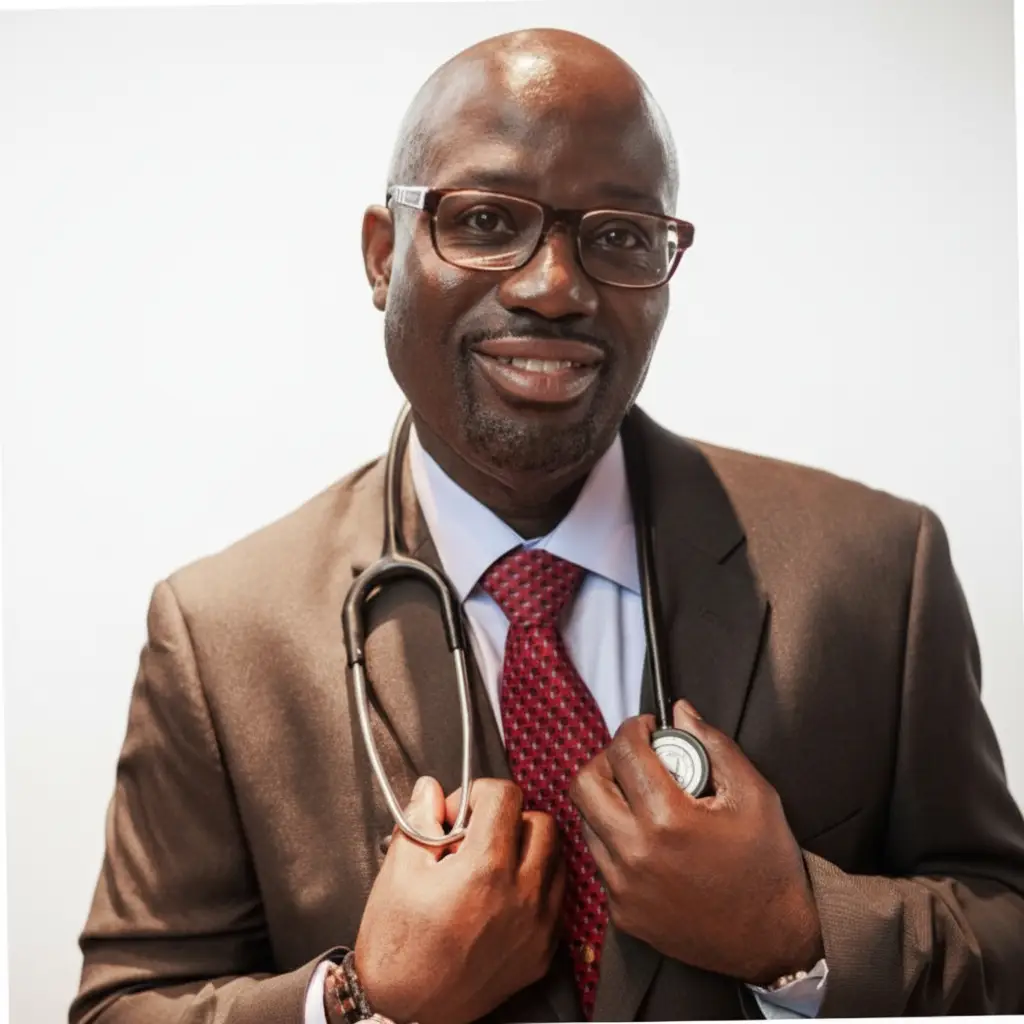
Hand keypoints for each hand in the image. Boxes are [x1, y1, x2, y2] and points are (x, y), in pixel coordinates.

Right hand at [353, 777, 565, 1023]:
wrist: (407, 1013)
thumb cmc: (398, 947)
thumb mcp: (398, 872)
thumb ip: (419, 821)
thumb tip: (431, 790)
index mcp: (485, 868)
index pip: (505, 795)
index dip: (476, 794)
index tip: (458, 814)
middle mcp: (521, 894)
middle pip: (540, 821)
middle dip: (508, 818)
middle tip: (477, 836)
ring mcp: (538, 925)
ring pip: (556, 857)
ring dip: (528, 849)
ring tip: (492, 865)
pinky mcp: (543, 951)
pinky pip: (555, 898)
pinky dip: (536, 886)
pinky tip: (503, 896)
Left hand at [568, 700, 822, 985]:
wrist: (775, 941)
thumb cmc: (768, 864)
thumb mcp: (754, 794)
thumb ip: (713, 744)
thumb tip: (680, 711)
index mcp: (667, 820)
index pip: (623, 753)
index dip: (633, 729)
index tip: (648, 728)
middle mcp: (635, 854)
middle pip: (584, 785)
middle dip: (607, 761)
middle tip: (635, 759)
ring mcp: (624, 888)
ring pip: (588, 822)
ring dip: (609, 800)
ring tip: (643, 799)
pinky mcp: (622, 913)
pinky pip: (601, 860)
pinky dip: (617, 839)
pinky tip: (649, 839)